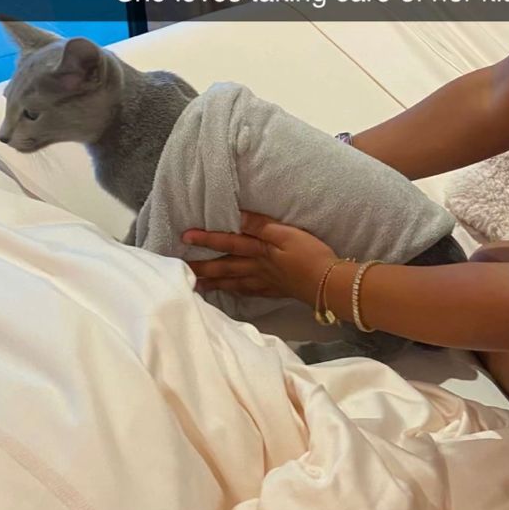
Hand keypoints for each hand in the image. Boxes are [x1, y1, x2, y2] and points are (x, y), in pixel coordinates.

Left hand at [182, 212, 337, 305]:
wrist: (328, 284)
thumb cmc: (310, 254)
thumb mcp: (287, 233)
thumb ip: (261, 225)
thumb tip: (237, 216)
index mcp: (259, 250)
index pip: (228, 242)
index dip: (207, 238)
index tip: (185, 237)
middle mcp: (257, 267)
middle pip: (225, 266)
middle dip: (203, 267)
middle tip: (180, 269)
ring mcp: (265, 282)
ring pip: (234, 282)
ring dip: (215, 282)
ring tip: (197, 285)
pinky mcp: (275, 291)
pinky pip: (249, 292)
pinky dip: (236, 292)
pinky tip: (232, 293)